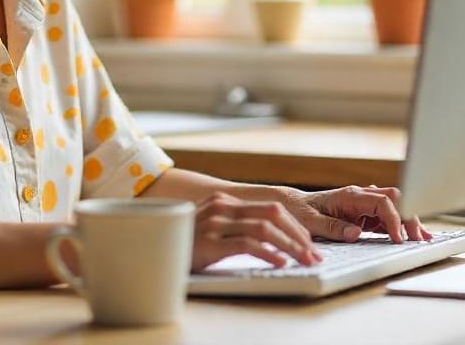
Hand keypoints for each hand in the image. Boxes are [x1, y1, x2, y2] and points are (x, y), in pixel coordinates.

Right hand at [190, 192, 322, 270]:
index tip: (309, 243)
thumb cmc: (184, 244)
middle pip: (273, 214)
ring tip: (304, 260)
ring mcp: (215, 223)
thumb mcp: (211, 228)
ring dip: (290, 245)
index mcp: (225, 201)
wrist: (150, 250)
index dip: (295, 226)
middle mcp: (222, 207)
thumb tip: (269, 239)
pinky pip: (248, 244)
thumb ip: (234, 226)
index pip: (271, 208)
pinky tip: (280, 263)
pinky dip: (269, 254)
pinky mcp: (210, 242)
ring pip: (266, 229)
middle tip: (315, 253)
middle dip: (299, 234)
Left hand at [283, 185, 431, 243]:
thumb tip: (356, 233)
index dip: (393, 219)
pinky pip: (387, 216)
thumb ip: (332, 227)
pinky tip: (411, 236)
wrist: (292, 206)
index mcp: (349, 195)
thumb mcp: (310, 222)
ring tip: (423, 238)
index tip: (398, 238)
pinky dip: (400, 225)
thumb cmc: (299, 211)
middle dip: (409, 217)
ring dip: (408, 220)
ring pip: (394, 206)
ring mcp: (363, 204)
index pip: (382, 202)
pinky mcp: (364, 213)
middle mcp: (360, 196)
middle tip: (418, 239)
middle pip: (395, 199)